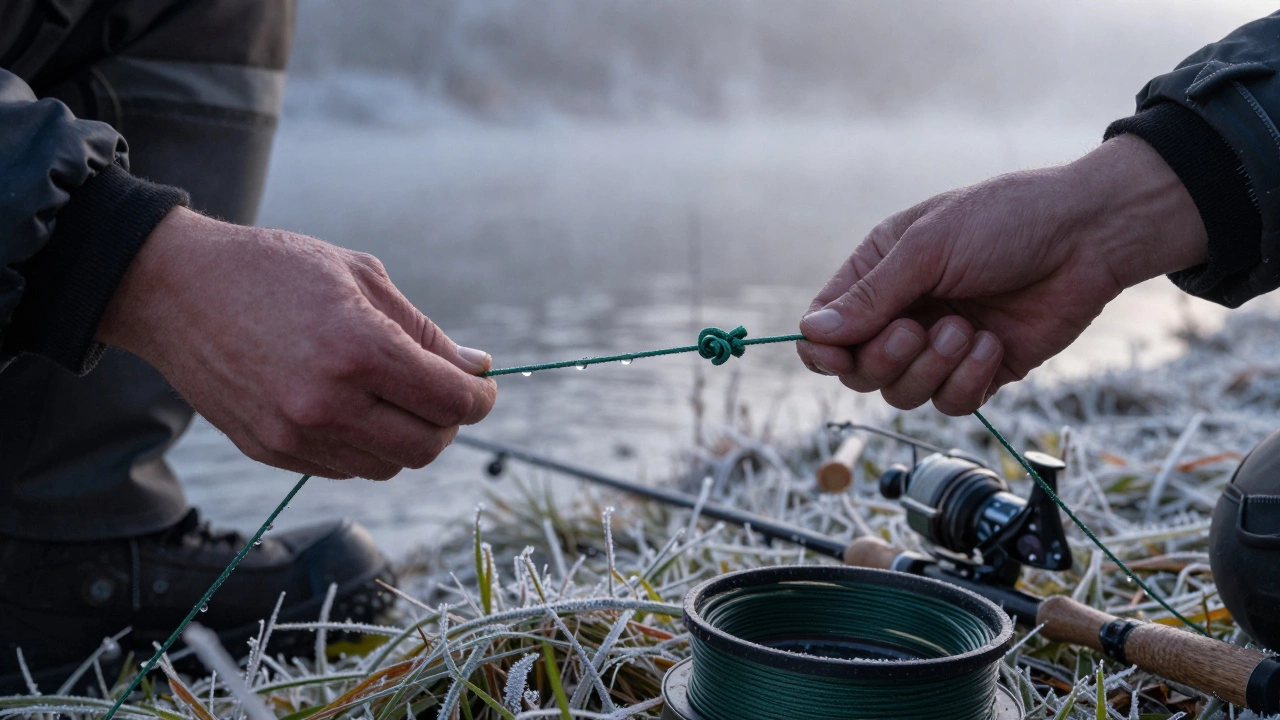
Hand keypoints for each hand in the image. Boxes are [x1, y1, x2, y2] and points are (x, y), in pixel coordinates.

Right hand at [97, 207, 495, 479]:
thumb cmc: (275, 269)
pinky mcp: (271, 452)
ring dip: (405, 437)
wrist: (175, 289)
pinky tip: (351, 407)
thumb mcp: (362, 276)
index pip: (451, 402)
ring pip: (388, 465)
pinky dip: (364, 446)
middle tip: (440, 393)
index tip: (481, 388)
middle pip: (427, 446)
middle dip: (448, 423)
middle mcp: (329, 403)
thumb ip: (424, 331)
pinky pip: (344, 468)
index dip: (480, 398)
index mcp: (359, 350)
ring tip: (391, 396)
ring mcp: (296, 434)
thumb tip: (477, 368)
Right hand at [798, 135, 1208, 414]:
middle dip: (884, 359)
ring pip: (902, 395)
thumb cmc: (1006, 220)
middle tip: (916, 331)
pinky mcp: (980, 371)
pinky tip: (993, 343)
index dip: (824, 350)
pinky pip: (952, 403)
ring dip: (931, 368)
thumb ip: (870, 296)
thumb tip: (812, 333)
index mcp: (878, 273)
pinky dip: (968, 379)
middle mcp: (903, 313)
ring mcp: (941, 346)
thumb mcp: (928, 248)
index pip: (826, 328)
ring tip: (966, 330)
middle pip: (859, 371)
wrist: (1090, 235)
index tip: (836, 356)